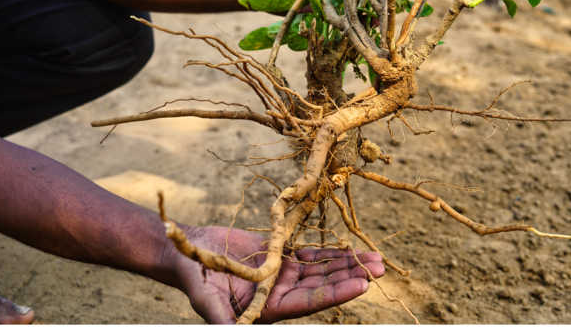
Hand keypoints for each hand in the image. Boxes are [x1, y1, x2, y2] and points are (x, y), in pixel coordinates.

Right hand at [172, 226, 384, 323]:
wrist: (190, 253)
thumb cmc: (196, 279)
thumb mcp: (208, 301)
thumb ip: (224, 320)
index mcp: (271, 308)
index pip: (311, 302)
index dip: (336, 293)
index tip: (362, 284)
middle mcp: (283, 293)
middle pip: (324, 285)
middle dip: (352, 277)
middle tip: (380, 268)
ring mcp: (285, 274)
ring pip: (323, 269)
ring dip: (349, 264)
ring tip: (377, 259)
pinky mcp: (283, 256)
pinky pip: (313, 254)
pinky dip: (333, 252)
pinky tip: (354, 249)